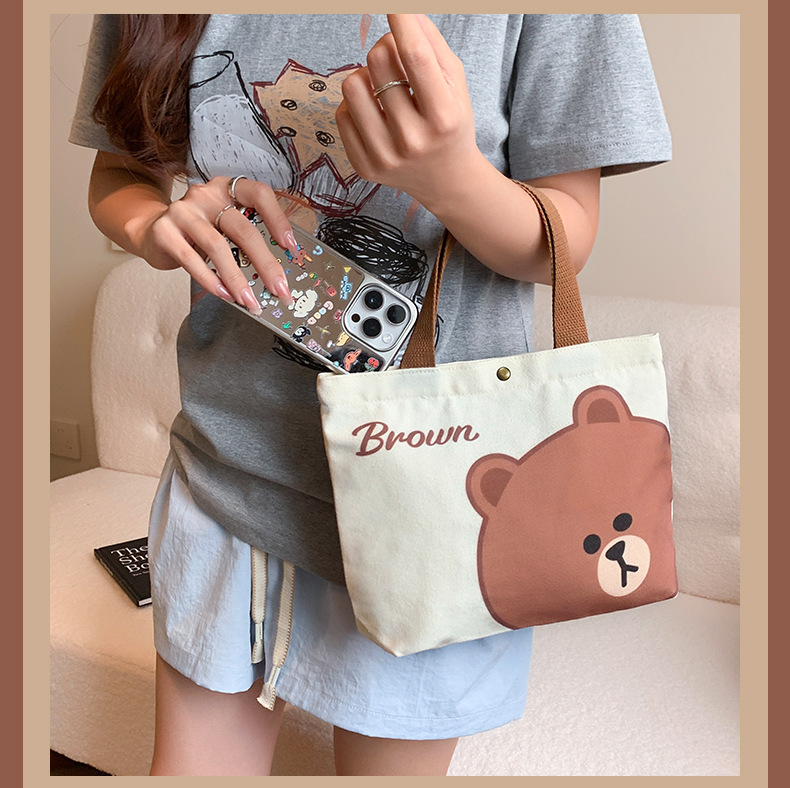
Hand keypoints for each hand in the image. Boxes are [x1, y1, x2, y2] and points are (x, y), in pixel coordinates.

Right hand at [139, 175, 295, 312]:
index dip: (278, 219)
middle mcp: (206, 195)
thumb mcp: (223, 227)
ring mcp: (183, 211)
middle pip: (243, 229)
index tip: (291, 247)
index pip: (259, 194)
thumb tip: (274, 273)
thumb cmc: (196, 233)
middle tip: (279, 290)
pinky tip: (224, 294)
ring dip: (237, 279)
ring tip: (250, 301)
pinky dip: (211, 280)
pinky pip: (191, 259)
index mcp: (227, 188)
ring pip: (217, 246)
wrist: (150, 232)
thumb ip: (244, 239)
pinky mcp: (164, 231)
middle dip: (265, 264)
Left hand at [336, 14, 484, 212]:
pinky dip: (356, 105)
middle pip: (377, 60)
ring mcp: (385, 157)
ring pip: (352, 84)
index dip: (400, 22)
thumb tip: (404, 14)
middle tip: (396, 61)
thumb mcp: (455, 85)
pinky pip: (342, 113)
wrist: (446, 181)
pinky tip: (374, 112)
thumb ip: (432, 46)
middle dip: (384, 48)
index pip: (415, 57)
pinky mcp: (364, 167)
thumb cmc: (450, 124)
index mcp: (443, 117)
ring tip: (383, 89)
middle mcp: (413, 140)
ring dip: (366, 76)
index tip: (394, 7)